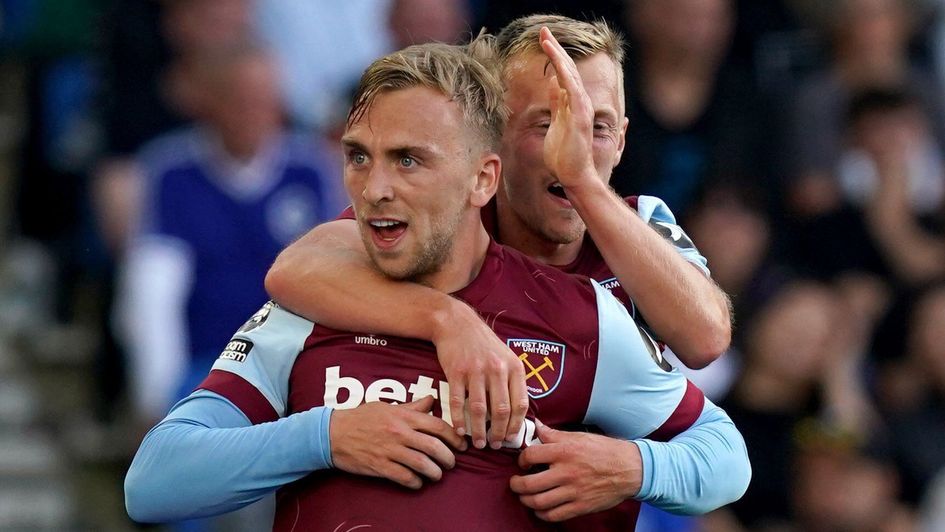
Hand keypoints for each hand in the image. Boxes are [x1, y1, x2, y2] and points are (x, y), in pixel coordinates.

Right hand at [329, 396, 466, 488]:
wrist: (333, 433)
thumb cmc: (361, 418)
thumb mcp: (387, 406)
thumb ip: (412, 406)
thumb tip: (431, 400)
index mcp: (404, 416)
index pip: (437, 426)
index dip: (454, 437)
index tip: (461, 445)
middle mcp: (400, 432)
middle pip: (434, 447)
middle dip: (448, 458)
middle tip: (451, 463)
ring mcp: (390, 450)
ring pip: (423, 464)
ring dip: (435, 472)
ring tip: (437, 474)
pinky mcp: (380, 466)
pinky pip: (405, 477)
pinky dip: (415, 482)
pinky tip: (417, 482)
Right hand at [432, 301, 528, 449]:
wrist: (457, 323)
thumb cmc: (484, 344)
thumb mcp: (506, 357)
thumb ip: (513, 381)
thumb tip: (517, 414)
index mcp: (514, 367)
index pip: (520, 403)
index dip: (516, 425)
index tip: (511, 438)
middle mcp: (497, 369)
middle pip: (501, 410)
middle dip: (498, 433)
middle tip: (494, 445)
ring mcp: (475, 370)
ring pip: (479, 410)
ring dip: (479, 431)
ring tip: (479, 443)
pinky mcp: (455, 372)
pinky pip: (458, 402)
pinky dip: (459, 420)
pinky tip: (460, 431)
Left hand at [509, 422, 641, 520]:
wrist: (629, 469)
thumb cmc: (604, 450)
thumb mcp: (578, 436)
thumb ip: (554, 434)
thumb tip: (537, 427)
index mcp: (564, 451)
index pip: (530, 455)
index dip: (521, 459)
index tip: (523, 462)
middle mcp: (566, 472)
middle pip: (529, 484)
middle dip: (516, 485)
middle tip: (515, 483)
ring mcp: (573, 491)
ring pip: (538, 502)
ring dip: (526, 500)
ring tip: (525, 496)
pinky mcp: (580, 506)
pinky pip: (554, 515)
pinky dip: (542, 514)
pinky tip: (540, 509)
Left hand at [538, 27, 598, 189]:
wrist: (574, 175)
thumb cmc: (564, 155)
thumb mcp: (556, 123)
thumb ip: (557, 103)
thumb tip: (553, 84)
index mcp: (571, 103)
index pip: (563, 73)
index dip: (554, 56)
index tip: (543, 40)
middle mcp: (578, 102)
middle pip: (566, 69)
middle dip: (554, 49)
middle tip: (543, 31)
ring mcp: (580, 109)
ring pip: (569, 75)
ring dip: (558, 56)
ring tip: (546, 40)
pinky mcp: (579, 117)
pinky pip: (572, 91)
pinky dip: (565, 76)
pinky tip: (557, 63)